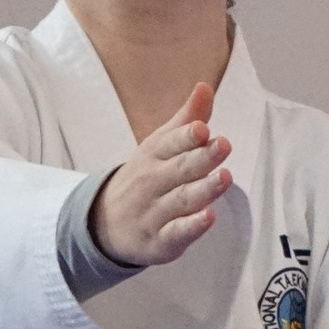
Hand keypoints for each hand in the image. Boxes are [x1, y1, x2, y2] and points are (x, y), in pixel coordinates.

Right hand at [90, 85, 232, 267]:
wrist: (105, 224)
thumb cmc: (144, 178)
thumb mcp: (159, 146)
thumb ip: (186, 119)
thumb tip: (205, 87)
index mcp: (153, 155)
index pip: (170, 143)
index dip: (187, 136)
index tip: (202, 128)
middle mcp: (152, 182)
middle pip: (179, 169)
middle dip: (201, 157)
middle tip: (223, 145)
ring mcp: (155, 212)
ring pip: (181, 200)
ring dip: (203, 189)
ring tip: (224, 177)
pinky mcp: (160, 241)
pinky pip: (176, 233)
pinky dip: (191, 227)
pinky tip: (208, 217)